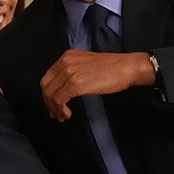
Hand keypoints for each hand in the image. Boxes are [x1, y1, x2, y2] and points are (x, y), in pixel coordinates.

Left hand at [40, 50, 154, 121]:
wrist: (126, 67)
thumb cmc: (112, 68)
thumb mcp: (87, 65)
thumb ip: (73, 72)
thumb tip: (64, 90)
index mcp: (67, 56)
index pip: (49, 76)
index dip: (48, 93)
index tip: (52, 104)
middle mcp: (65, 62)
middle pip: (46, 85)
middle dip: (48, 102)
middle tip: (54, 113)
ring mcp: (69, 72)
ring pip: (50, 94)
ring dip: (54, 108)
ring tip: (62, 116)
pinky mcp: (75, 84)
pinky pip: (59, 99)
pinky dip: (60, 109)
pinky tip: (68, 114)